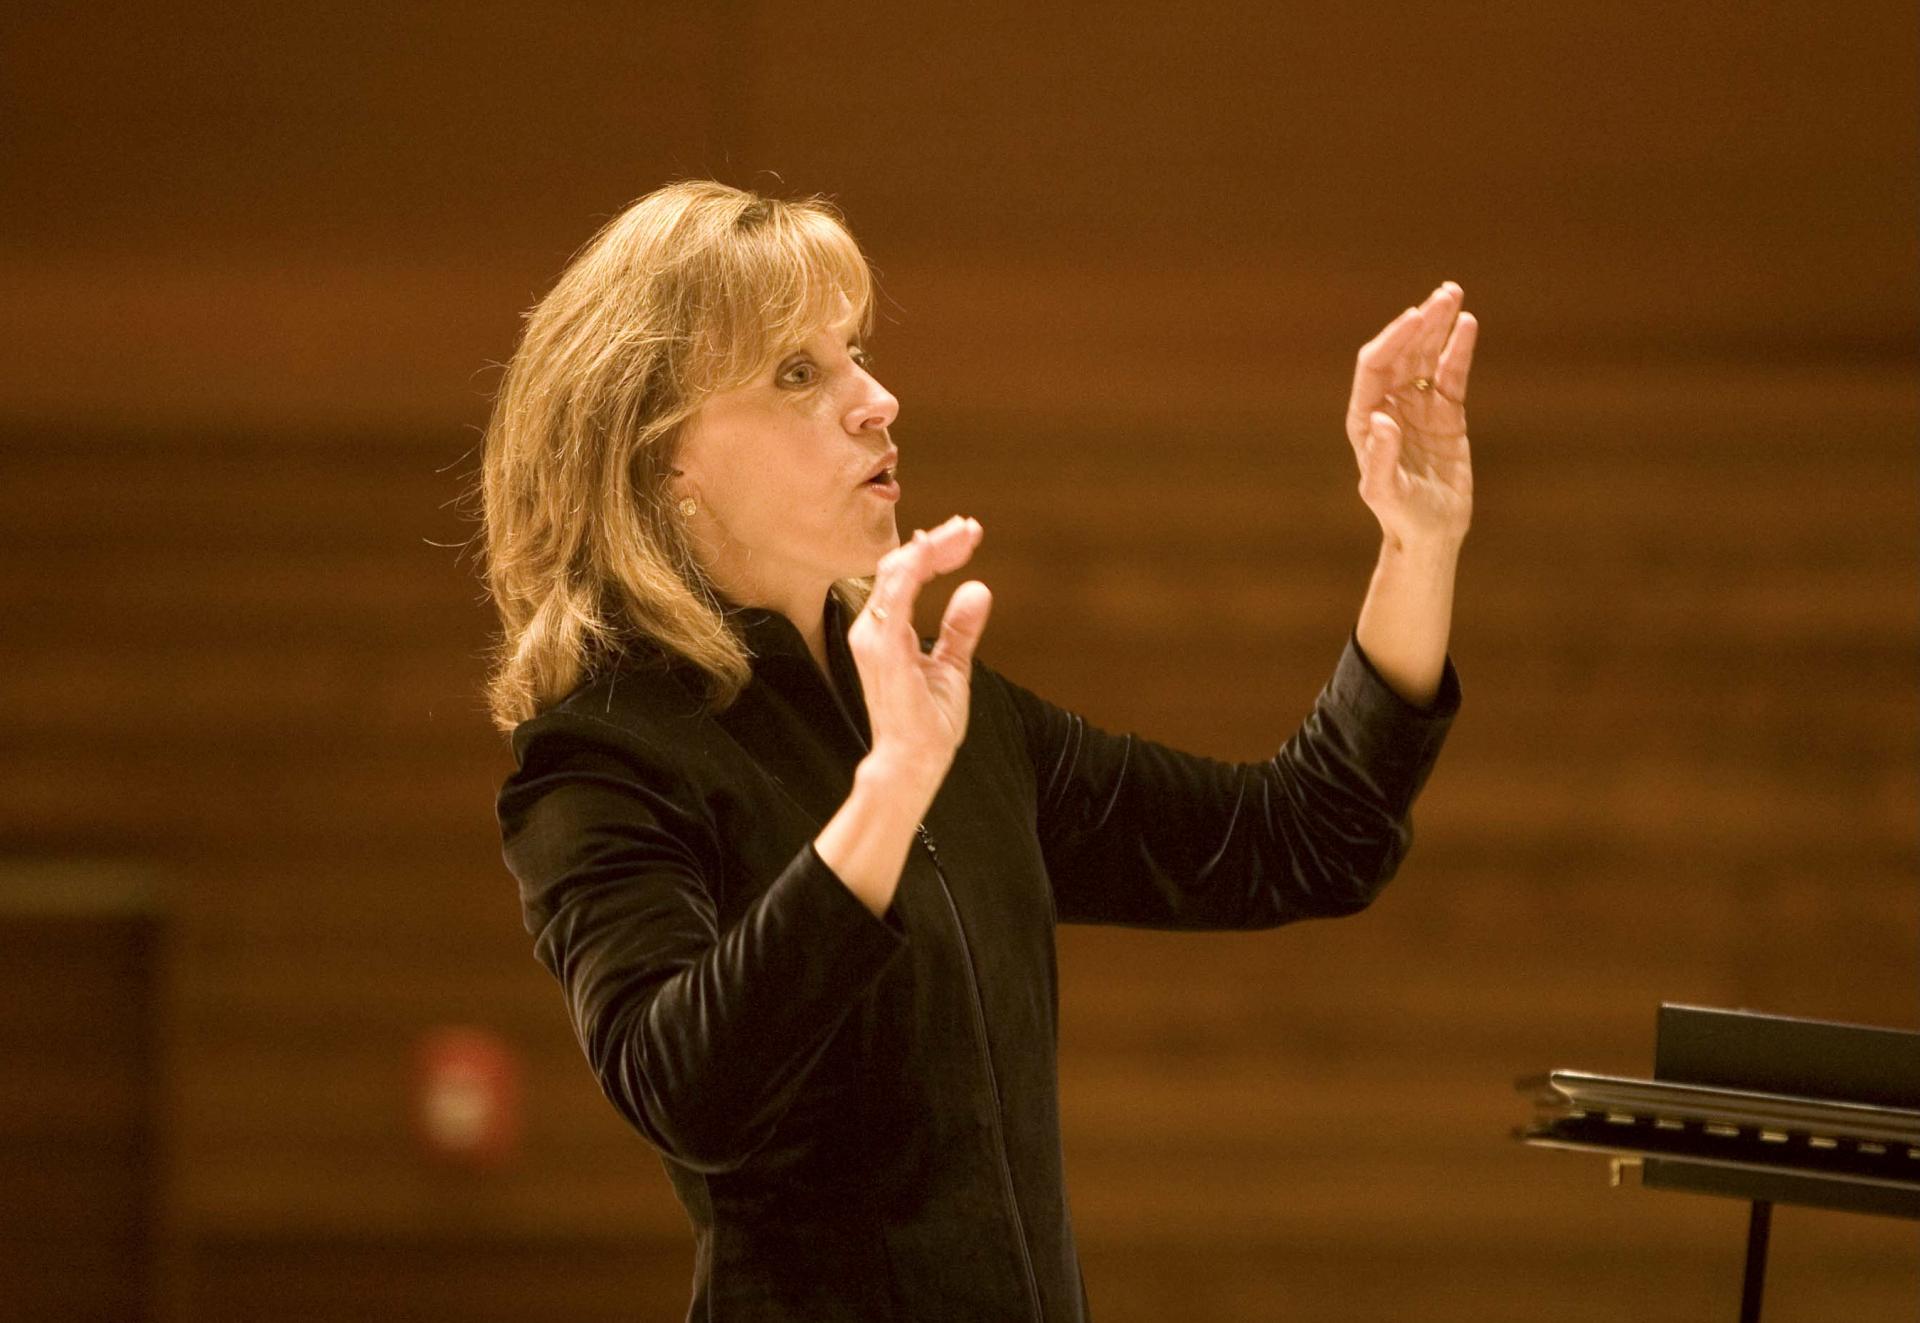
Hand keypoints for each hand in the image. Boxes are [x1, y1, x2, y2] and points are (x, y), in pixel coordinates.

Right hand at [849, 515, 992, 791]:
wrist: (915, 762)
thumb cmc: (927, 722)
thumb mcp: (952, 665)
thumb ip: (960, 627)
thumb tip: (978, 589)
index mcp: (884, 631)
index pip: (905, 576)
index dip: (935, 552)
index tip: (968, 537)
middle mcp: (872, 629)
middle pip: (900, 567)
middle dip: (936, 542)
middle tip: (970, 528)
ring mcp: (874, 638)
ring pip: (897, 573)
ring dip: (931, 548)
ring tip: (963, 534)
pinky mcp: (885, 648)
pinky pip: (896, 596)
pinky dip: (914, 567)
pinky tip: (932, 548)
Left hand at [1346, 281, 1477, 550]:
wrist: (1430, 532)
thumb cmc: (1401, 515)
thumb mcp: (1386, 491)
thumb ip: (1381, 457)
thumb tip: (1382, 420)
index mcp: (1366, 419)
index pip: (1376, 367)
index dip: (1394, 339)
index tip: (1416, 317)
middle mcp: (1390, 405)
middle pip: (1403, 352)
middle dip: (1422, 323)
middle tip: (1445, 293)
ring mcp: (1418, 407)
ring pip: (1428, 356)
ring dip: (1439, 326)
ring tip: (1454, 295)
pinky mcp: (1446, 414)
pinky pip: (1452, 374)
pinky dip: (1459, 350)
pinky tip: (1467, 325)